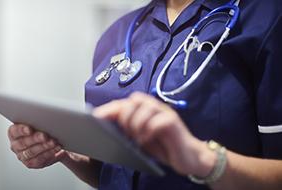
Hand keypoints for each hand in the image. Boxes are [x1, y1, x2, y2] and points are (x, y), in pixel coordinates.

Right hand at [8, 124, 67, 168]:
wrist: (52, 141)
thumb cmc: (43, 129)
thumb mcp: (39, 123)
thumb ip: (39, 121)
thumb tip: (46, 117)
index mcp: (14, 133)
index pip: (14, 131)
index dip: (21, 130)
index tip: (29, 129)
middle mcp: (16, 145)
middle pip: (23, 142)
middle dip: (35, 138)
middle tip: (45, 136)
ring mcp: (22, 156)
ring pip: (31, 152)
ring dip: (44, 147)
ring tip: (54, 142)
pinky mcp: (31, 163)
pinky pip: (39, 159)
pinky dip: (49, 153)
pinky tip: (56, 148)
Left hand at [93, 92, 215, 176]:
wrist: (188, 156)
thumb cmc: (163, 145)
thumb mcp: (140, 137)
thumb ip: (127, 129)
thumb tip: (107, 129)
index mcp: (144, 109)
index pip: (123, 103)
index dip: (108, 109)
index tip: (95, 117)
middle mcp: (154, 107)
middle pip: (133, 100)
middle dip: (125, 116)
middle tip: (126, 132)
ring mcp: (165, 112)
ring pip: (144, 106)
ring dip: (136, 123)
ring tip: (137, 137)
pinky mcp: (174, 122)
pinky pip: (158, 120)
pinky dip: (149, 130)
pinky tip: (146, 140)